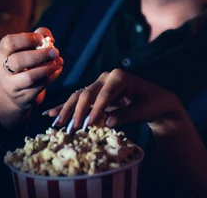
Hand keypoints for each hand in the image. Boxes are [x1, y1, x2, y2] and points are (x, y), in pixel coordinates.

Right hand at [0, 28, 62, 127]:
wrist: (19, 91)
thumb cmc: (27, 61)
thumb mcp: (30, 47)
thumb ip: (40, 35)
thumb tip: (49, 37)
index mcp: (3, 53)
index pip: (9, 43)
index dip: (27, 39)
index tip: (41, 39)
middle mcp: (3, 69)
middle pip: (17, 61)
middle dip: (40, 55)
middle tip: (55, 51)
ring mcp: (12, 85)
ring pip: (29, 77)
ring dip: (48, 68)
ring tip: (59, 61)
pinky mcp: (24, 97)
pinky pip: (40, 86)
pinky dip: (52, 76)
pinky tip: (57, 70)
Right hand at [47, 69, 187, 137]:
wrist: (156, 101)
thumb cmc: (153, 104)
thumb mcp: (145, 110)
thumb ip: (128, 114)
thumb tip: (107, 121)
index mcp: (120, 77)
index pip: (105, 94)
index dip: (97, 110)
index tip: (90, 125)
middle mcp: (106, 78)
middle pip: (87, 94)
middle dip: (79, 112)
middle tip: (73, 130)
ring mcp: (98, 85)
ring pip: (79, 97)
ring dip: (68, 111)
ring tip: (58, 125)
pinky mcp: (95, 95)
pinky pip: (78, 101)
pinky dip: (65, 107)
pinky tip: (50, 114)